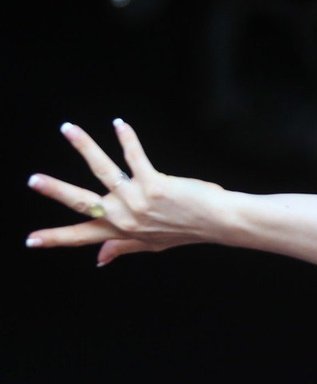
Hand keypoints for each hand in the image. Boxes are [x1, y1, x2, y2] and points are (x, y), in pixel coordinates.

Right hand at [26, 120, 224, 265]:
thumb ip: (122, 248)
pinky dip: (127, 139)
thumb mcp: (150, 244)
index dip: (55, 238)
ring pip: (103, 169)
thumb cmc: (185, 230)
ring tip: (68, 129)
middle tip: (33, 180)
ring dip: (85, 146)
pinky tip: (118, 125)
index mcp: (121, 231)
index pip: (81, 236)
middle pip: (82, 201)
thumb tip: (99, 259)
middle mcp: (125, 217)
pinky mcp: (155, 186)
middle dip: (56, 190)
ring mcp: (138, 200)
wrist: (219, 223)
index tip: (29, 240)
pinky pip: (135, 157)